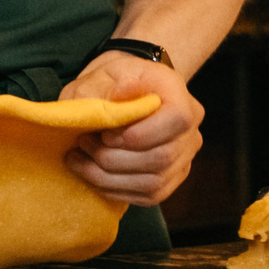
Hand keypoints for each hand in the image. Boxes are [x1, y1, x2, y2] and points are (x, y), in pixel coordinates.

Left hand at [62, 53, 201, 204]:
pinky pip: (149, 195)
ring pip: (154, 182)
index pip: (176, 120)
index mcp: (179, 96)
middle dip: (113, 158)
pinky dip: (115, 190)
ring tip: (78, 160)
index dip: (138, 134)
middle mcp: (190, 130)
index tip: (103, 134)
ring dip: (108, 178)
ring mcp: (184, 157)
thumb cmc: (112, 81)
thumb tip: (121, 94)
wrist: (123, 93)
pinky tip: (91, 175)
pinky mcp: (171, 178)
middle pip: (162, 157)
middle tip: (82, 144)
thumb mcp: (104, 73)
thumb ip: (110, 86)